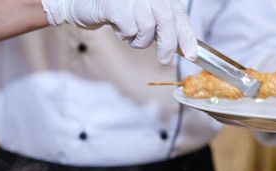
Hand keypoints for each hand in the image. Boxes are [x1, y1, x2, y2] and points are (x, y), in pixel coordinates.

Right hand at [41, 0, 196, 64]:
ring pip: (147, 28)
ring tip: (129, 34)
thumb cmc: (117, 12)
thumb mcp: (143, 16)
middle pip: (167, 20)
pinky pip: (129, 28)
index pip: (179, 13)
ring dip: (139, 40)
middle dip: (168, 45)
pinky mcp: (115, 5)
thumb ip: (161, 26)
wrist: (83, 4)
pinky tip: (117, 27)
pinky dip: (125, 34)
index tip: (191, 53)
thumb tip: (181, 46)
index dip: (187, 34)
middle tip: (164, 60)